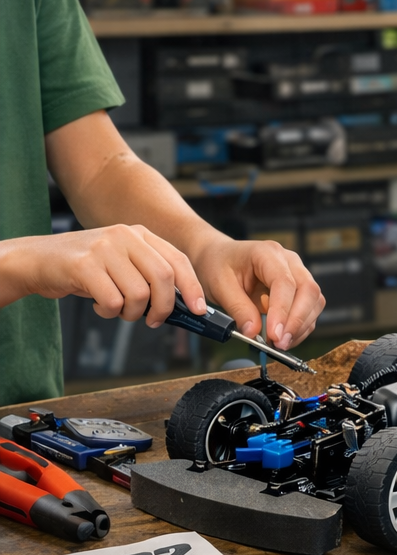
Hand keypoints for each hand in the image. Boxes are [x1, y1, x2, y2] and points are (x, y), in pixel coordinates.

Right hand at [1, 225, 205, 325]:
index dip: (192, 287)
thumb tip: (185, 306)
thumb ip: (150, 277)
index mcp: (139, 234)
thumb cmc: (87, 269)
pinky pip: (113, 300)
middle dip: (164, 307)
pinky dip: (111, 312)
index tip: (200, 310)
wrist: (38, 260)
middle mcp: (124, 235)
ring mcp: (103, 247)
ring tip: (119, 310)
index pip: (178, 260)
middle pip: (163, 277)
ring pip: (139, 293)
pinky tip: (101, 307)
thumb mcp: (123, 264)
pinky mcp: (84, 265)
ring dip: (132, 313)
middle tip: (154, 321)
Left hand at [191, 235, 324, 350]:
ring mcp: (297, 273)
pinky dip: (300, 327)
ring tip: (279, 344)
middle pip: (308, 290)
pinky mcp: (299, 289)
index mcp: (267, 253)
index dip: (282, 311)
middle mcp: (289, 261)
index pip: (284, 282)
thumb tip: (254, 333)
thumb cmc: (218, 266)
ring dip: (300, 327)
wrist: (218, 258)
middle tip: (280, 344)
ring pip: (314, 301)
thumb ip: (238, 308)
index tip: (273, 335)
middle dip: (297, 321)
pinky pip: (310, 309)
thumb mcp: (219, 286)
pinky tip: (283, 338)